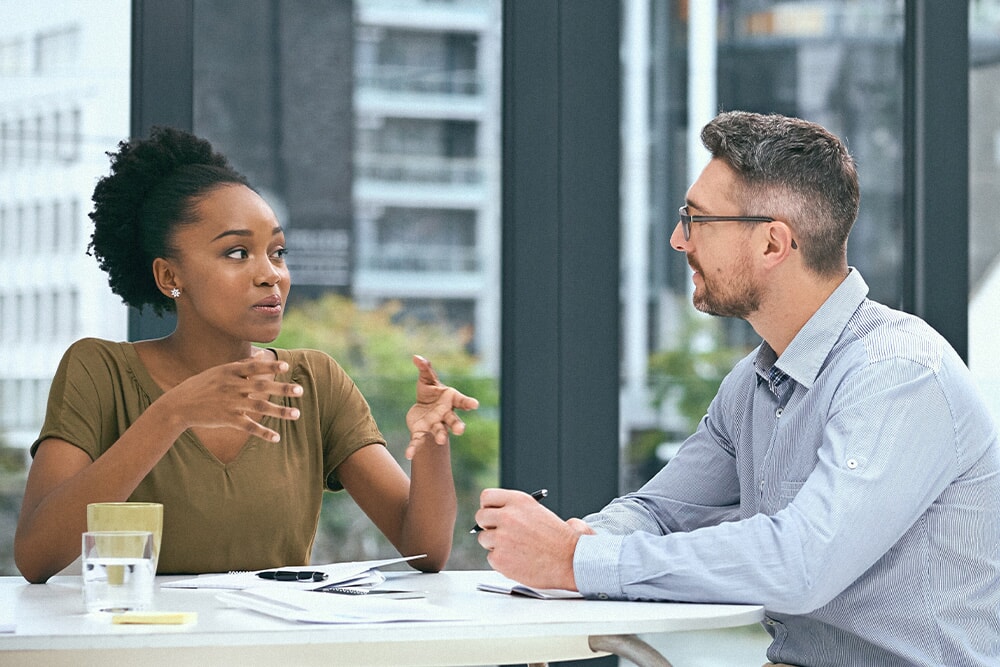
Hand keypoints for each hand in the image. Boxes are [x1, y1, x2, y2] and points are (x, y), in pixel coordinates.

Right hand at [165, 353, 302, 442]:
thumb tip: (261, 356)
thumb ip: (241, 365)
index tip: (286, 367)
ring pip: (259, 407)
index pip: (253, 368)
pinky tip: (276, 438)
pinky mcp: (227, 419)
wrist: (178, 405)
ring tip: (297, 414)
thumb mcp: (219, 371)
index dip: (270, 367)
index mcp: (229, 371)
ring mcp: (229, 403)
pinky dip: (263, 432)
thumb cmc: (201, 385)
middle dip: (282, 389)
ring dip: (279, 411)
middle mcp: (231, 386)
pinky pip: (248, 426)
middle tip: (300, 390)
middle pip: (261, 386)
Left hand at [405, 355, 478, 458]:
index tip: (475, 404)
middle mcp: (445, 414)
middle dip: (457, 425)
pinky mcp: (422, 432)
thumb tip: (416, 357)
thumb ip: (424, 368)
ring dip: (440, 436)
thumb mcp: (426, 379)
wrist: (422, 409)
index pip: (462, 401)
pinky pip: (418, 440)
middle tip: (460, 430)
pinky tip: (409, 455)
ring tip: (440, 441)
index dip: (468, 403)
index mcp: (450, 400)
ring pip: (440, 431)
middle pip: (454, 420)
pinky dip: (414, 448)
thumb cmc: (429, 391)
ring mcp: (434, 425)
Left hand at [475, 488, 581, 590]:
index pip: (487, 497)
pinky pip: (491, 558)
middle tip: (499, 532)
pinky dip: (502, 561)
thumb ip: (517, 509)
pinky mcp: (500, 559)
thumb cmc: (560, 539)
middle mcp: (508, 516)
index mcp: (518, 501)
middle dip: (488, 525)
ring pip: (484, 539)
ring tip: (516, 549)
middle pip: (480, 517)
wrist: (572, 561)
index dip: (488, 507)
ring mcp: (502, 538)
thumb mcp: (540, 512)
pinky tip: (518, 560)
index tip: (492, 513)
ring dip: (495, 544)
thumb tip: (499, 512)